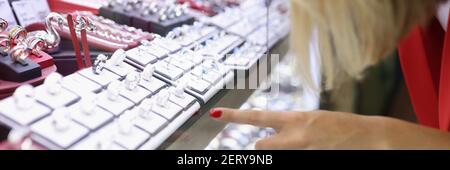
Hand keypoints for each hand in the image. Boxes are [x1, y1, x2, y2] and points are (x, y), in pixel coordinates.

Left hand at [209, 108, 449, 148]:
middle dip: (264, 149)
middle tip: (280, 147)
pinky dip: (291, 159)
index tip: (215, 114)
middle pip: (259, 147)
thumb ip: (291, 126)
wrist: (372, 138)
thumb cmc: (343, 129)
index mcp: (297, 118)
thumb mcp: (315, 120)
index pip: (259, 116)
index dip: (235, 115)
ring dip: (278, 154)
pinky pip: (289, 164)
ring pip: (270, 156)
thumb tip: (273, 134)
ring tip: (301, 148)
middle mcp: (295, 135)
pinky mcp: (308, 161)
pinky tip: (310, 151)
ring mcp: (302, 150)